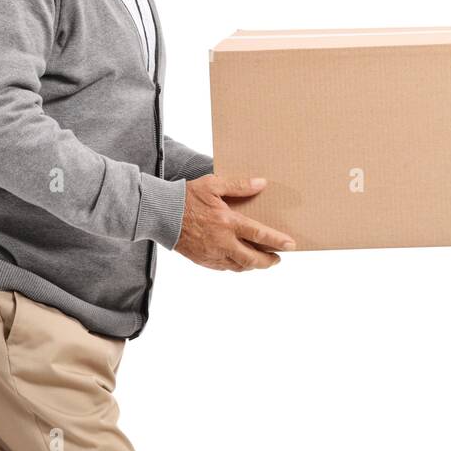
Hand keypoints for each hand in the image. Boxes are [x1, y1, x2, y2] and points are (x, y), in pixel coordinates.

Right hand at [175, 175, 295, 271]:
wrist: (159, 214)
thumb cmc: (186, 196)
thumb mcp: (213, 184)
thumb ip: (239, 185)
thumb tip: (261, 183)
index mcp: (227, 222)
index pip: (259, 235)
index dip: (277, 241)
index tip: (291, 245)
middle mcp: (222, 242)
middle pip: (252, 259)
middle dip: (268, 261)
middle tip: (278, 258)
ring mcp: (212, 254)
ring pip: (239, 266)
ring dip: (253, 265)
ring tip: (261, 260)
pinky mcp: (202, 260)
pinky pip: (224, 268)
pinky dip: (236, 266)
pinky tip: (240, 260)